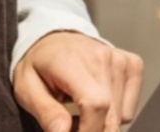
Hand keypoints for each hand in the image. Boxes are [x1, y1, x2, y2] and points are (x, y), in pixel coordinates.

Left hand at [13, 31, 142, 131]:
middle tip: (71, 127)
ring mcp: (120, 60)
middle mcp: (103, 57)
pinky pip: (129, 109)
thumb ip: (46, 113)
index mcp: (73, 61)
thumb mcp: (27, 88)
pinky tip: (97, 104)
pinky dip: (115, 116)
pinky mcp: (132, 65)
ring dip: (101, 126)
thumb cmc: (40, 64)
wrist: (55, 38)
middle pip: (111, 117)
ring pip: (121, 117)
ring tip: (80, 113)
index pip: (95, 105)